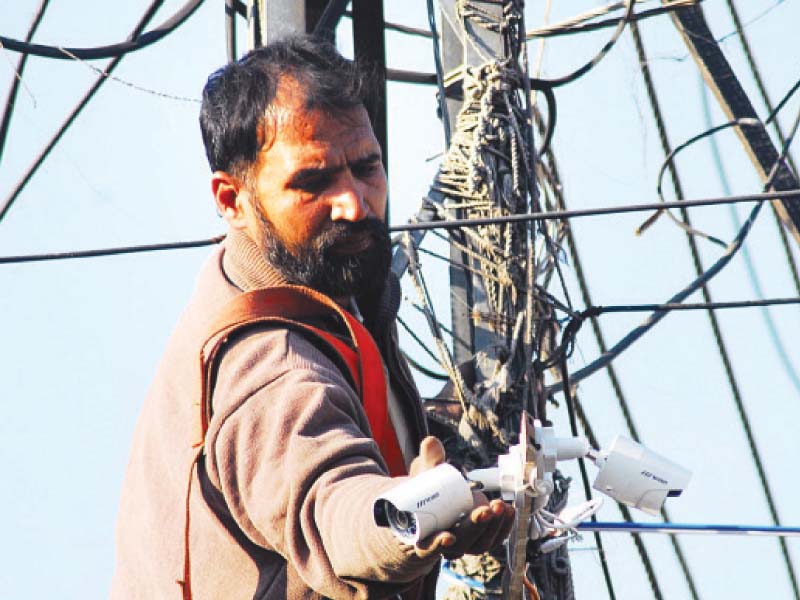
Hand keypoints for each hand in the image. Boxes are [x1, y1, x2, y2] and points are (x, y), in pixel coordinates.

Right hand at [409, 437, 514, 558]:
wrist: (437, 500)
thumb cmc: (425, 490)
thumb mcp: (423, 475)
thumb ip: (428, 460)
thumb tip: (431, 442)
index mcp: (421, 535)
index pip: (427, 547)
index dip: (437, 544)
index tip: (448, 536)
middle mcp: (444, 544)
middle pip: (460, 544)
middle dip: (475, 528)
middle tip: (485, 510)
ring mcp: (464, 543)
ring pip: (479, 543)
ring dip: (493, 526)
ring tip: (500, 505)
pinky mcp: (480, 538)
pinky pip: (493, 538)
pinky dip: (503, 526)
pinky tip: (509, 510)